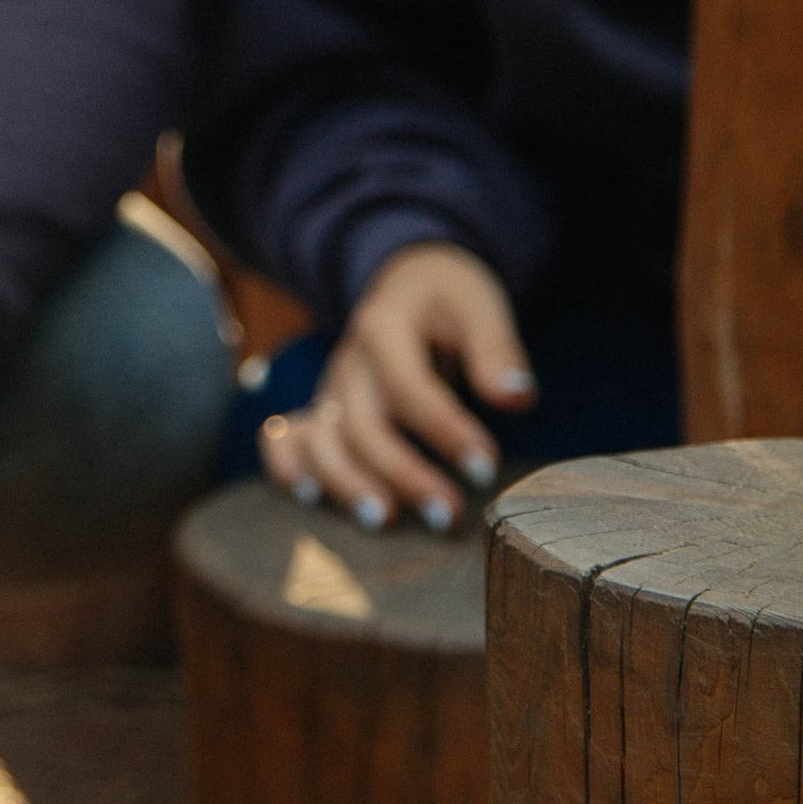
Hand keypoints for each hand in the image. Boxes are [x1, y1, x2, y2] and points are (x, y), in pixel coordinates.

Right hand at [257, 243, 534, 530]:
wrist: (405, 282)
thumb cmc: (446, 300)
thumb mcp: (478, 305)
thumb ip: (496, 350)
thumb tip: (515, 397)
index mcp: (383, 328)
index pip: (409, 387)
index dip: (445, 430)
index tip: (485, 467)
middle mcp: (349, 363)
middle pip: (362, 425)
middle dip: (402, 474)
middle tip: (448, 515)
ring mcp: (330, 390)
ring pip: (322, 442)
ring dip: (347, 484)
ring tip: (384, 522)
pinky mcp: (322, 412)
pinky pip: (287, 440)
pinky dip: (288, 468)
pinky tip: (311, 499)